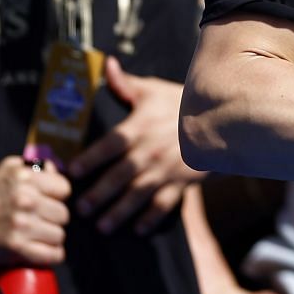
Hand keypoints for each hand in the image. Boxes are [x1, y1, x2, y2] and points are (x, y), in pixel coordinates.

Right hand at [0, 156, 69, 266]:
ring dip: (52, 236)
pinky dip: (52, 255)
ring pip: (59, 235)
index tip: (51, 200)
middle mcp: (26, 201)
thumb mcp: (9, 168)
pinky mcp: (16, 247)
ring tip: (42, 234)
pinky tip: (47, 250)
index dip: (58, 196)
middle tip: (44, 219)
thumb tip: (56, 171)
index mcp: (26, 179)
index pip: (64, 189)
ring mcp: (22, 225)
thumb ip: (36, 166)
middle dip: (55, 218)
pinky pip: (51, 254)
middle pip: (63, 214)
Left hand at [67, 58, 203, 234]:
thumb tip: (106, 65)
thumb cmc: (181, 102)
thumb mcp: (153, 90)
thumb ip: (125, 83)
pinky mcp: (183, 182)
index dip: (88, 159)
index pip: (108, 145)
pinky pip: (165, 204)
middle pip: (119, 176)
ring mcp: (167, 169)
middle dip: (99, 194)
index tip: (72, 172)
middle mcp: (150, 151)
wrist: (222, 116)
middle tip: (80, 210)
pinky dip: (152, 218)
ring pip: (138, 195)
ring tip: (103, 227)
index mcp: (139, 127)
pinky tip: (139, 229)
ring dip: (120, 212)